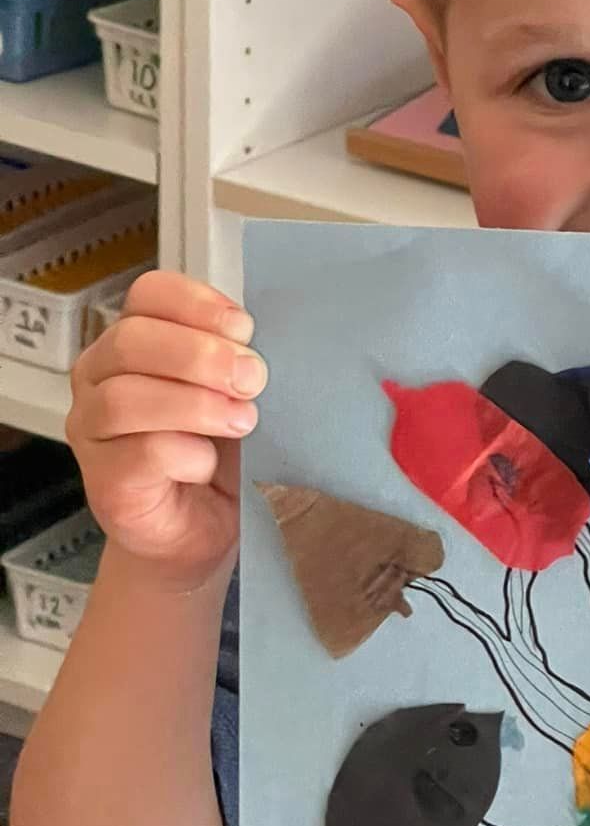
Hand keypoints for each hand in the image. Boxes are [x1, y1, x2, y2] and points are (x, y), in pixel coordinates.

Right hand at [66, 271, 265, 590]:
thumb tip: (261, 346)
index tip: (244, 329)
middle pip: (131, 341)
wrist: (203, 531)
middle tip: (252, 381)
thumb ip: (238, 363)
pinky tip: (208, 465)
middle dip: (201, 356)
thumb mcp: (235, 396)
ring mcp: (92, 429)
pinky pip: (141, 454)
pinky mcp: (103, 480)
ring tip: (242, 422)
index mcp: (134, 341)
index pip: (148, 294)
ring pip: (126, 397)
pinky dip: (188, 455)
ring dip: (197, 406)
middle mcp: (100, 377)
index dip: (197, 303)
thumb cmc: (217, 455)